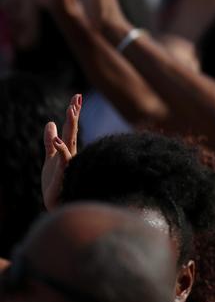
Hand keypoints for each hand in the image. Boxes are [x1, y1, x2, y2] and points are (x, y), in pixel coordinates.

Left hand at [41, 94, 80, 209]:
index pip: (71, 129)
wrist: (58, 205)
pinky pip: (63, 160)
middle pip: (72, 132)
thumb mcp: (50, 157)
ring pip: (70, 142)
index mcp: (67, 151)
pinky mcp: (63, 175)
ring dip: (71, 125)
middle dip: (74, 115)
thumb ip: (50, 141)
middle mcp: (70, 156)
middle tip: (77, 98)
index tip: (76, 97)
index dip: (73, 114)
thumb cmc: (56, 183)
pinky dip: (61, 149)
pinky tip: (57, 139)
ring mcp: (68, 165)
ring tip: (71, 109)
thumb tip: (51, 122)